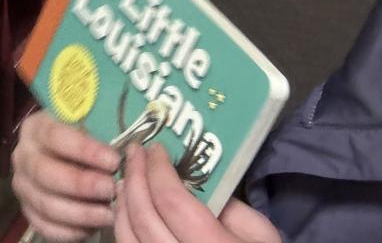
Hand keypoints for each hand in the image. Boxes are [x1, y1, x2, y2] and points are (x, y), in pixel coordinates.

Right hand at [11, 111, 118, 241]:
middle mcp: (23, 157)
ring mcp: (23, 186)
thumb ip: (97, 142)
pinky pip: (46, 227)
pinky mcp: (28, 212)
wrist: (65, 163)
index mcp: (35, 129)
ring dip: (80, 212)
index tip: (113, 161)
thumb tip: (125, 157)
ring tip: (109, 213)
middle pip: (45, 173)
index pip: (55, 136)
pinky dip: (71, 230)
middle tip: (110, 189)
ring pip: (46, 204)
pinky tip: (93, 227)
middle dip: (81, 184)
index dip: (85, 150)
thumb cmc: (81, 146)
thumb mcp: (87, 132)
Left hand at [116, 144, 279, 242]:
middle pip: (144, 217)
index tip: (156, 148)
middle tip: (134, 153)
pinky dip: (122, 226)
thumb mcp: (259, 232)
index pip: (173, 202)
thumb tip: (187, 179)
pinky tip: (126, 208)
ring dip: (123, 202)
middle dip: (135, 178)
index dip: (159, 170)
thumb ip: (227, 204)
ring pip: (128, 237)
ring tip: (127, 178)